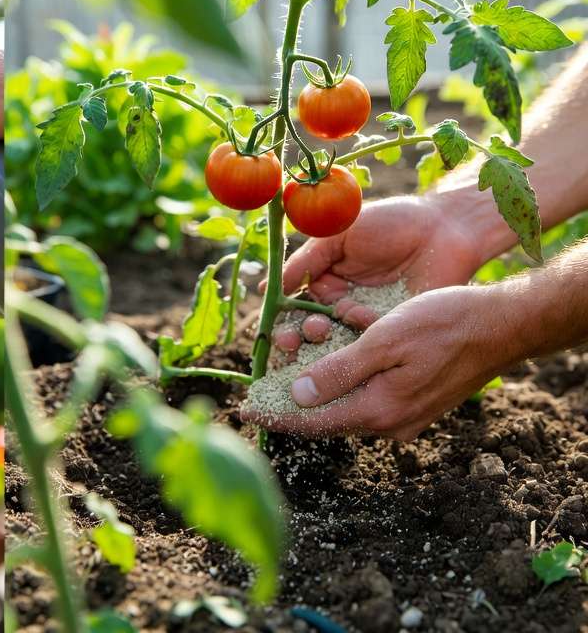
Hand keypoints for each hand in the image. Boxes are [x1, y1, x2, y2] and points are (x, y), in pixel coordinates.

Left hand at [244, 286, 515, 439]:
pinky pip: (367, 389)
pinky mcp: (412, 400)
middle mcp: (389, 422)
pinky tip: (338, 338)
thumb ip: (340, 371)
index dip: (276, 415)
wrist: (501, 325)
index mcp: (378, 411)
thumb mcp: (384, 340)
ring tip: (304, 336)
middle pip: (325, 412)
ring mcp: (403, 414)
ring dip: (322, 371)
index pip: (313, 422)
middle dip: (294, 386)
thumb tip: (300, 396)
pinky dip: (348, 368)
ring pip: (345, 397)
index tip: (245, 411)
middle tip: (269, 362)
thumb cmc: (444, 324)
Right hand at [274, 195, 486, 340]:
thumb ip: (305, 261)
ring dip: (319, 343)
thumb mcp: (339, 234)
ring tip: (318, 332)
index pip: (292, 307)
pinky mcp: (392, 330)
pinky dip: (358, 342)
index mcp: (324, 279)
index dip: (280, 321)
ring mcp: (367, 319)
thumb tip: (267, 289)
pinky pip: (369, 343)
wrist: (446, 228)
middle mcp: (341, 303)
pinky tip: (355, 330)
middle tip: (289, 342)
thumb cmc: (391, 222)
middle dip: (295, 339)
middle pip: (308, 331)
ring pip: (335, 342)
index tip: (272, 330)